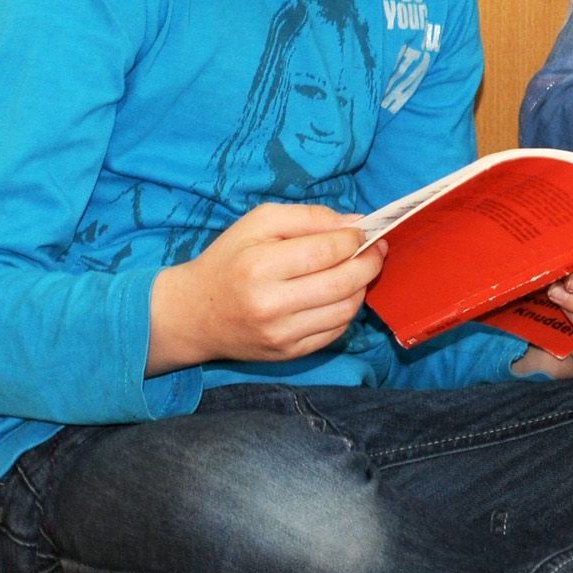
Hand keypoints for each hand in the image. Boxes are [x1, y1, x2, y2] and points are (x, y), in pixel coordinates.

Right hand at [147, 204, 384, 374]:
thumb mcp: (259, 223)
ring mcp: (280, 335)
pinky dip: (347, 310)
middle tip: (377, 249)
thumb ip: (309, 217)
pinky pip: (336, 331)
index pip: (326, 251)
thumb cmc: (229, 260)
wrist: (195, 314)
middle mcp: (270, 305)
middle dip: (370, 262)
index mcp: (259, 266)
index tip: (363, 233)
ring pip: (346, 310)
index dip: (354, 240)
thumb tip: (355, 224)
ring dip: (362, 287)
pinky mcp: (289, 354)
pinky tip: (340, 294)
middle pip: (343, 283)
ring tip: (359, 270)